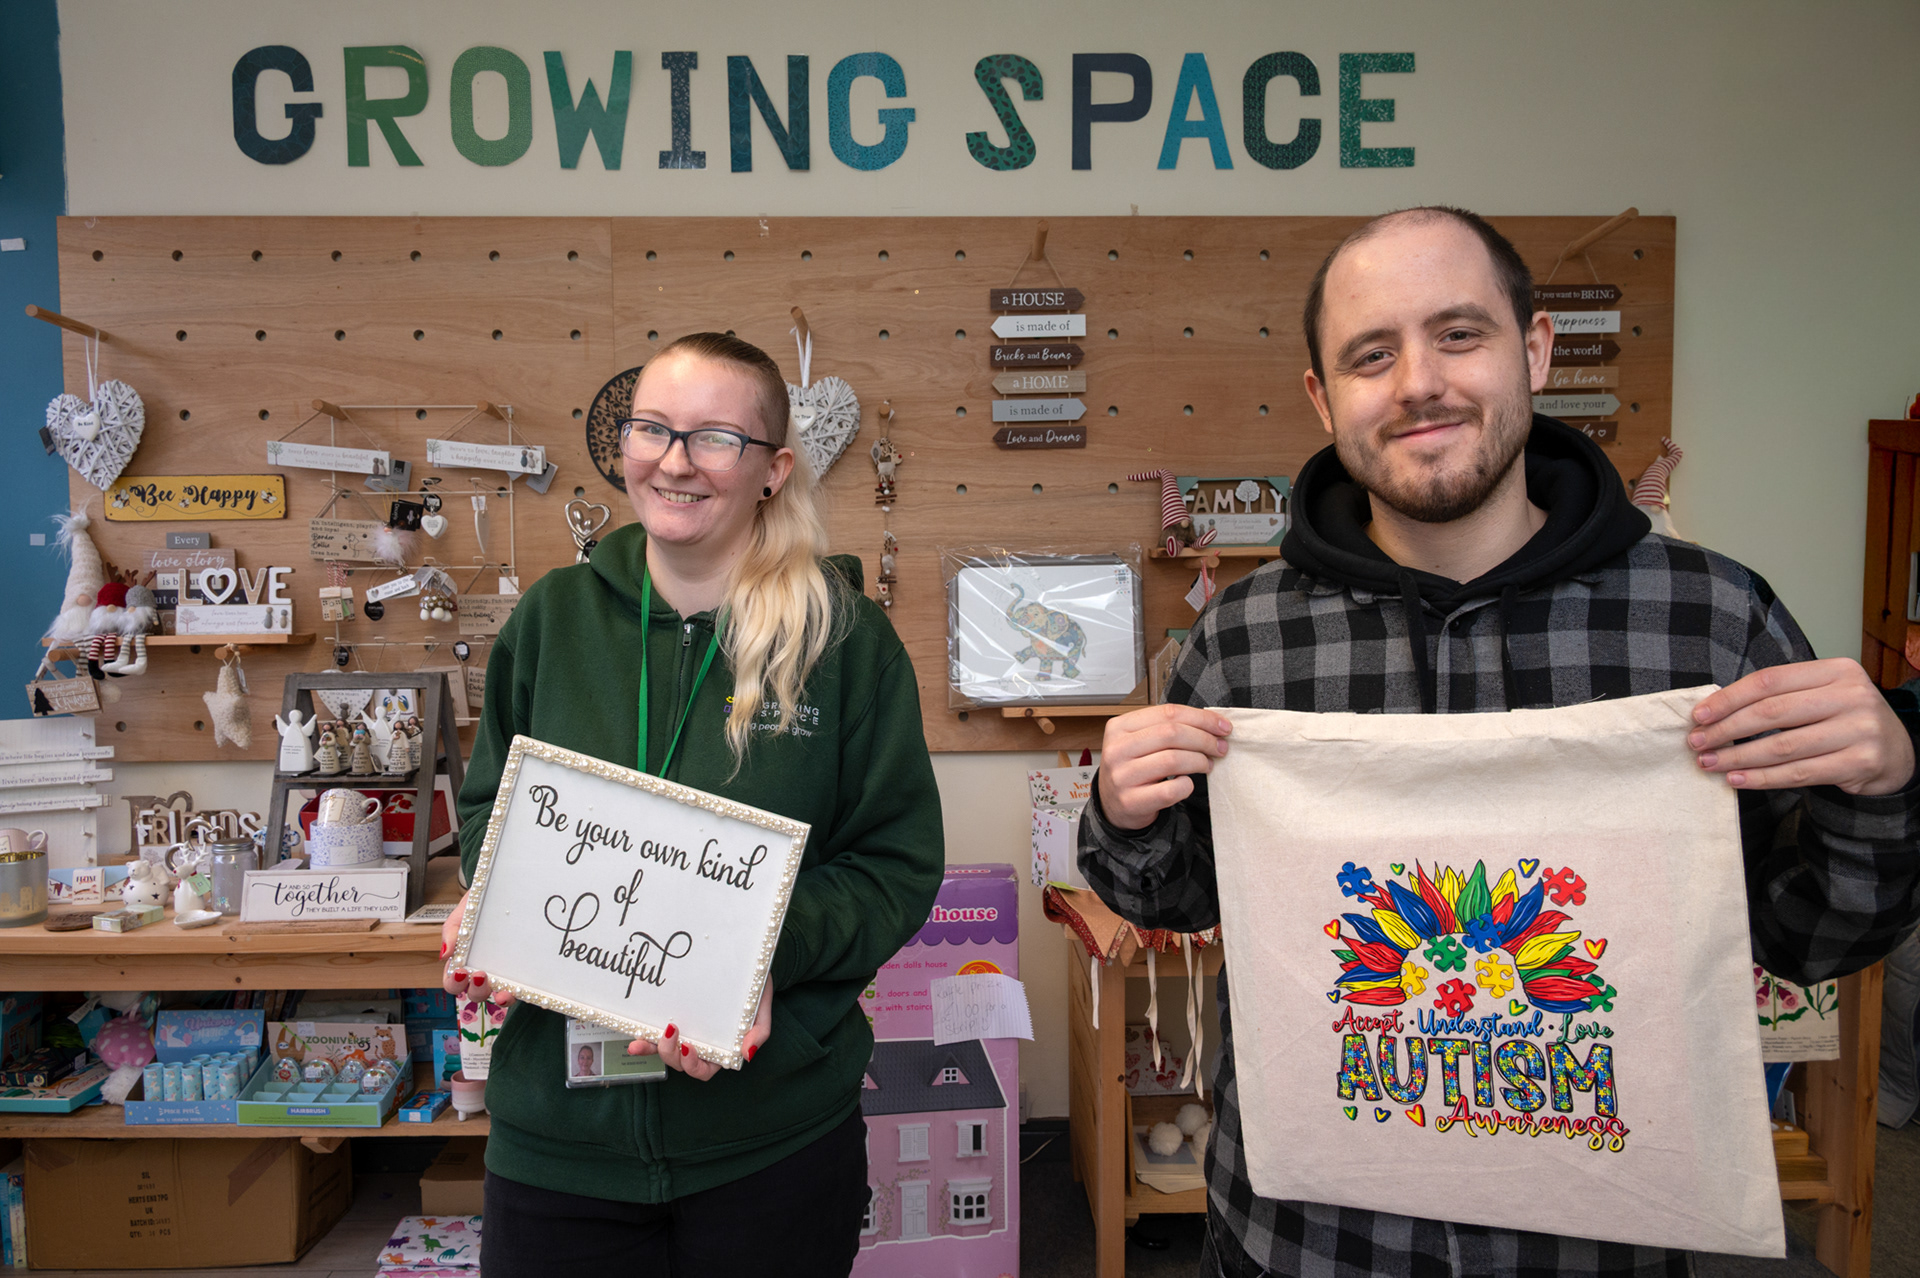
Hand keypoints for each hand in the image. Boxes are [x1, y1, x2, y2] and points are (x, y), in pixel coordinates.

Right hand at [440, 889, 515, 1006]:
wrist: (508, 889)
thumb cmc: (482, 903)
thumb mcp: (465, 911)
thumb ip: (452, 929)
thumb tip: (444, 953)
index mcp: (463, 960)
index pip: (453, 981)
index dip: (453, 983)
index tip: (460, 972)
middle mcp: (482, 971)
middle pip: (474, 994)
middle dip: (475, 991)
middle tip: (480, 975)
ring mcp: (503, 973)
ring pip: (497, 996)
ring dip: (498, 998)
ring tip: (502, 991)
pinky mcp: (522, 972)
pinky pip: (521, 990)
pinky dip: (519, 995)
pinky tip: (519, 991)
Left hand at [627, 981, 772, 1080]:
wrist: (745, 962)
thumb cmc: (753, 988)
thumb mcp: (761, 1007)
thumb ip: (759, 1031)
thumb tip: (747, 1054)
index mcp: (721, 1049)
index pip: (704, 1069)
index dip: (693, 1065)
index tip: (688, 1046)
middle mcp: (700, 1044)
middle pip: (680, 1063)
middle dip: (671, 1054)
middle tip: (670, 1032)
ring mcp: (685, 1031)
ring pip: (665, 1051)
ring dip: (651, 1050)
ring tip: (639, 1043)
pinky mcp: (672, 1017)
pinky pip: (655, 1033)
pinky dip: (644, 1039)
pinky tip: (634, 1040)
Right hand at [1096, 703, 1232, 829]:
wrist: (1114, 804)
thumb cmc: (1134, 767)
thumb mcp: (1141, 740)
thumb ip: (1169, 728)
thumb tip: (1213, 724)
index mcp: (1120, 726)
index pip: (1168, 712)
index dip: (1201, 718)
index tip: (1222, 726)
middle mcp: (1117, 749)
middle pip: (1172, 734)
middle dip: (1204, 739)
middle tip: (1220, 747)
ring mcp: (1122, 776)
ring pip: (1173, 760)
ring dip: (1199, 761)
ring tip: (1207, 764)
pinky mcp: (1131, 801)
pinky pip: (1171, 790)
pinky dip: (1187, 785)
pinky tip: (1187, 783)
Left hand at [1689, 659, 1914, 794]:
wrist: (1894, 752)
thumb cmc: (1841, 719)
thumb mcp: (1820, 695)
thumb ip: (1779, 696)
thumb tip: (1714, 712)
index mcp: (1837, 670)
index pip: (1770, 681)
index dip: (1729, 698)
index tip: (1699, 715)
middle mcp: (1852, 695)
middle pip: (1772, 713)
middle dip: (1727, 729)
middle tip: (1697, 743)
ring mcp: (1860, 729)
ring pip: (1783, 746)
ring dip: (1738, 757)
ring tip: (1709, 763)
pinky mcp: (1861, 762)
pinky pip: (1799, 773)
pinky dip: (1762, 778)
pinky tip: (1737, 779)